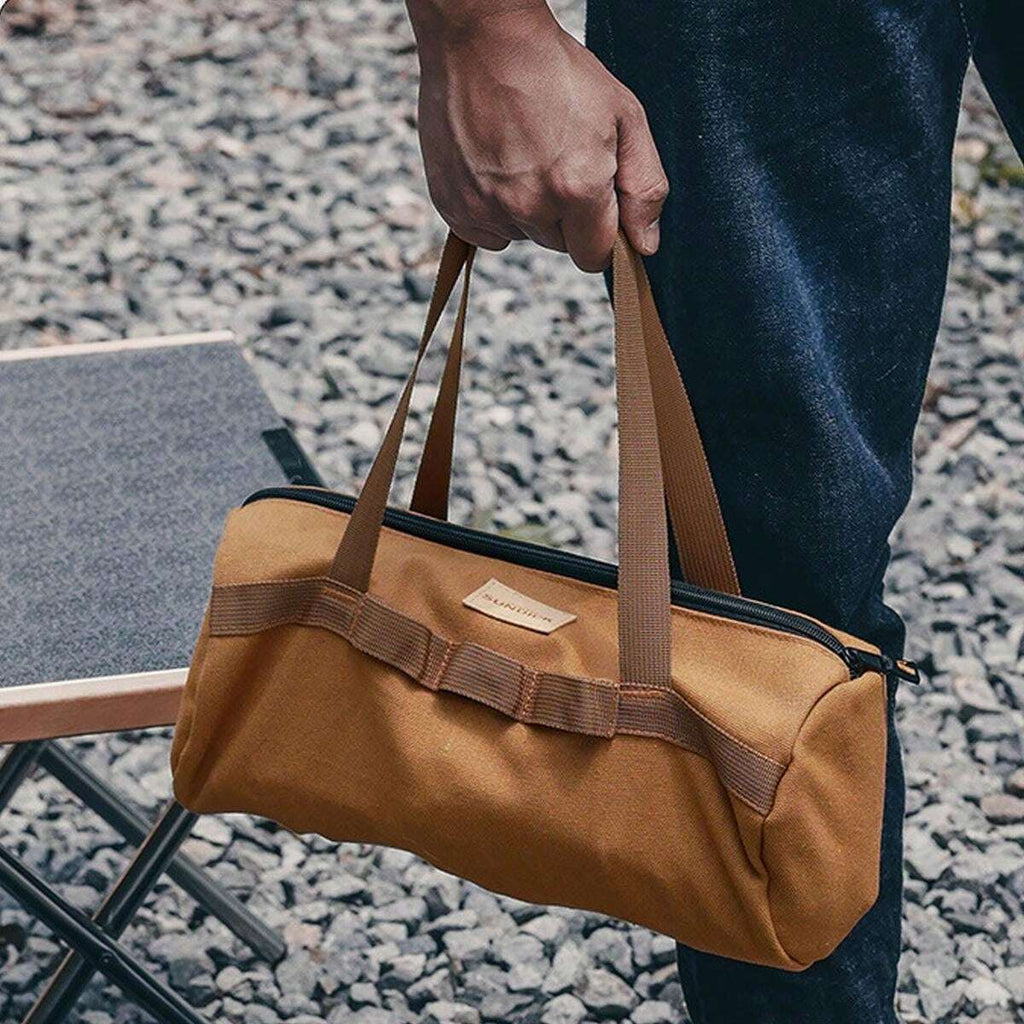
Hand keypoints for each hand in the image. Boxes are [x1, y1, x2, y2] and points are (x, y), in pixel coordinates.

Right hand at [409, 3, 667, 270]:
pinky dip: (493, 209)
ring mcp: (487, 208)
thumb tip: (645, 245)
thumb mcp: (624, 116)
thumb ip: (644, 187)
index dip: (601, 232)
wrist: (482, 38)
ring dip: (528, 210)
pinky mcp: (454, 206)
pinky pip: (486, 232)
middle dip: (565, 215)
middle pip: (560, 245)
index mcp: (577, 189)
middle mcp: (530, 207)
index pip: (596, 255)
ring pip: (522, 236)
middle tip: (556, 159)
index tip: (597, 203)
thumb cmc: (556, 70)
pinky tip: (497, 167)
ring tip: (523, 154)